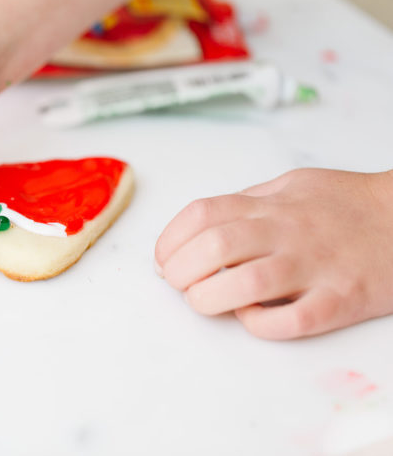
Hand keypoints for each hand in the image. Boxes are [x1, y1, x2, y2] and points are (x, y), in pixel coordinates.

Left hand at [154, 168, 392, 339]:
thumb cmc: (345, 204)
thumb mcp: (292, 185)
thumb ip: (248, 202)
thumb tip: (199, 225)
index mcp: (270, 204)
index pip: (202, 214)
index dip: (170, 240)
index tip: (164, 259)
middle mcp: (287, 232)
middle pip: (214, 247)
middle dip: (180, 271)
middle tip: (178, 283)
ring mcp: (314, 267)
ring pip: (245, 285)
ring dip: (209, 299)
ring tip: (204, 301)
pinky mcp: (340, 301)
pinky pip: (290, 321)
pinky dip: (259, 324)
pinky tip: (250, 316)